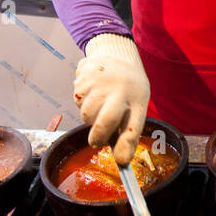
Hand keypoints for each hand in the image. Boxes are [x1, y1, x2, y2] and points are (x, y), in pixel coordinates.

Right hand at [73, 33, 149, 166]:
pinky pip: (77, 100)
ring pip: (85, 114)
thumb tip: (122, 160)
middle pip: (97, 123)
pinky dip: (83, 101)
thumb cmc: (130, 88)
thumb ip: (129, 133)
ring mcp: (97, 80)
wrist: (117, 55)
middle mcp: (115, 88)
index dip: (124, 146)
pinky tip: (93, 91)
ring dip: (90, 116)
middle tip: (99, 138)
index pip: (127, 126)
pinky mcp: (82, 75)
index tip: (120, 160)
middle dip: (97, 136)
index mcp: (134, 97)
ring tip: (101, 104)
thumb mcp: (138, 107)